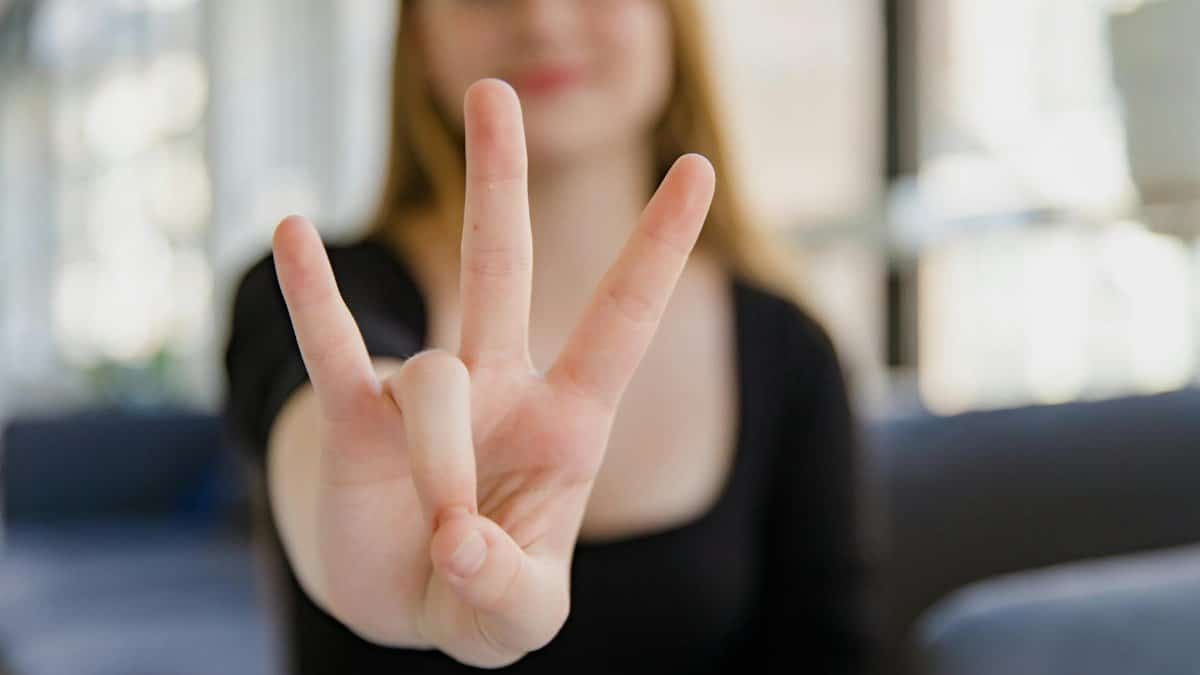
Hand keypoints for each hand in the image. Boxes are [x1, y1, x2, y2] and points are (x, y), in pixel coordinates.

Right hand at [271, 79, 714, 666]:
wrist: (403, 602)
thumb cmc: (483, 596)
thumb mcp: (518, 618)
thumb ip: (508, 591)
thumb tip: (456, 541)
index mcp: (565, 422)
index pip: (621, 319)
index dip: (657, 246)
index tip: (697, 167)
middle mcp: (495, 385)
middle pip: (500, 263)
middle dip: (498, 180)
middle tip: (494, 90)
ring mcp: (422, 393)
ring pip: (432, 384)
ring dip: (438, 473)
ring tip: (436, 542)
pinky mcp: (354, 418)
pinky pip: (334, 353)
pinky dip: (315, 301)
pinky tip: (291, 231)